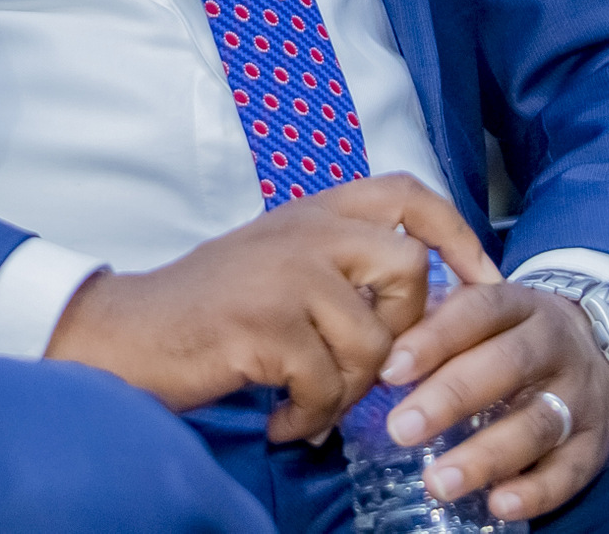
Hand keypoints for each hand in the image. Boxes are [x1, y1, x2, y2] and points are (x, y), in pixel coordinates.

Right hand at [46, 175, 500, 443]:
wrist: (129, 332)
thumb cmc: (207, 306)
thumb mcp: (279, 260)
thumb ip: (340, 264)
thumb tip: (421, 302)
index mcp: (311, 210)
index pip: (407, 191)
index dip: (457, 231)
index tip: (480, 281)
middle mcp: (303, 229)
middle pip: (408, 269)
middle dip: (402, 332)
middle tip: (362, 366)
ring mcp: (283, 273)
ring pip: (373, 340)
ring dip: (348, 389)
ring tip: (308, 400)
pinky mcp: (264, 324)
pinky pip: (327, 384)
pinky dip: (309, 415)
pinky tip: (282, 416)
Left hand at [378, 282, 608, 523]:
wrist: (598, 344)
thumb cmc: (511, 332)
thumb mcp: (482, 311)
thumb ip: (434, 322)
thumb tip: (371, 346)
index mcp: (518, 304)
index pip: (476, 311)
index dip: (433, 339)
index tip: (389, 370)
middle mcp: (553, 344)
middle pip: (505, 366)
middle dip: (450, 398)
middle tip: (401, 430)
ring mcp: (580, 395)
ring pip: (537, 423)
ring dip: (486, 456)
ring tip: (438, 482)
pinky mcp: (599, 443)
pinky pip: (571, 470)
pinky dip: (535, 491)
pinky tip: (497, 504)